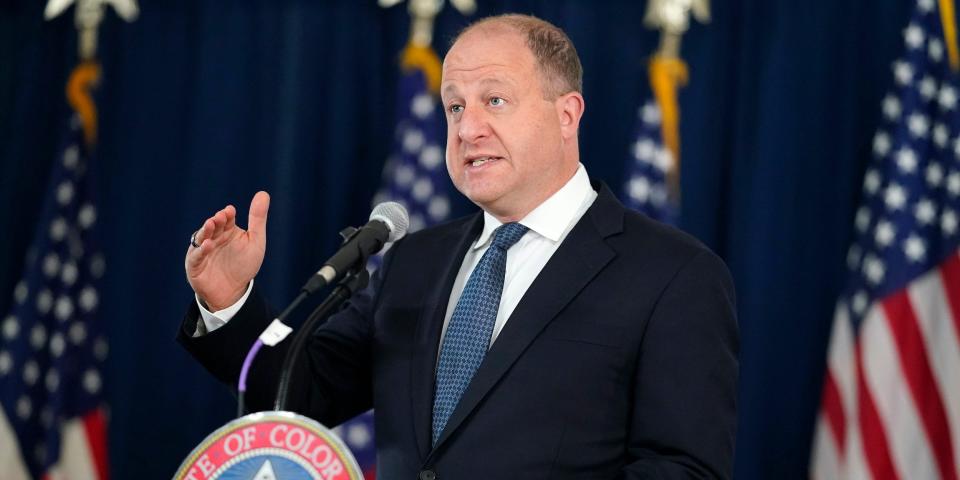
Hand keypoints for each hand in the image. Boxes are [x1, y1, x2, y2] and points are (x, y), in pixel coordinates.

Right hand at [185, 191, 269, 310]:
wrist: (234, 292)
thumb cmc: (244, 265)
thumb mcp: (255, 241)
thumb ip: (258, 219)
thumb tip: (263, 193)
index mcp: (227, 230)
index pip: (226, 219)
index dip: (227, 214)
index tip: (230, 210)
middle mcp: (213, 238)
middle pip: (213, 226)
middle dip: (216, 221)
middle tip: (220, 216)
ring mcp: (202, 250)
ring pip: (202, 238)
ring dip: (206, 231)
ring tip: (211, 224)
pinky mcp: (195, 265)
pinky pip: (196, 256)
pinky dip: (201, 250)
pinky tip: (208, 245)